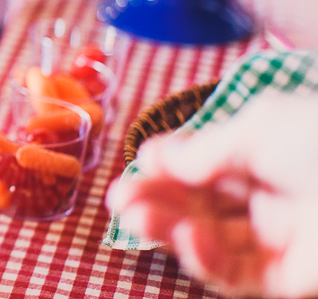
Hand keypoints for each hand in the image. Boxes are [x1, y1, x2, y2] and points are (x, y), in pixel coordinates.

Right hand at [106, 92, 317, 298]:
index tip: (134, 165)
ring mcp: (283, 240)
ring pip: (211, 240)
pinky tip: (187, 239)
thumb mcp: (260, 127)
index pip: (208, 162)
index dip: (168, 164)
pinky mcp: (290, 281)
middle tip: (119, 201)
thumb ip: (205, 150)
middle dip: (158, 200)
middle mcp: (275, 195)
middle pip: (202, 203)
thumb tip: (160, 157)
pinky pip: (236, 274)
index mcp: (272, 151)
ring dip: (169, 230)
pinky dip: (204, 259)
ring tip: (135, 218)